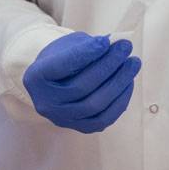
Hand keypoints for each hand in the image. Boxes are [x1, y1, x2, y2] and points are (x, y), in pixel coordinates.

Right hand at [22, 33, 139, 132]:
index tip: (107, 41)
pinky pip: (104, 118)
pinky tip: (128, 82)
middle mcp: (45, 102)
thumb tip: (113, 45)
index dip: (86, 53)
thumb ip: (87, 45)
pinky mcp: (79, 128)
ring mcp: (62, 118)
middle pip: (81, 86)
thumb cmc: (63, 58)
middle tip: (125, 48)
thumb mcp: (68, 46)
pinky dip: (120, 100)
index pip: (62, 65)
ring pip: (94, 105)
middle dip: (107, 65)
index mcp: (36, 77)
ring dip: (118, 83)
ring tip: (132, 63)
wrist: (56, 82)